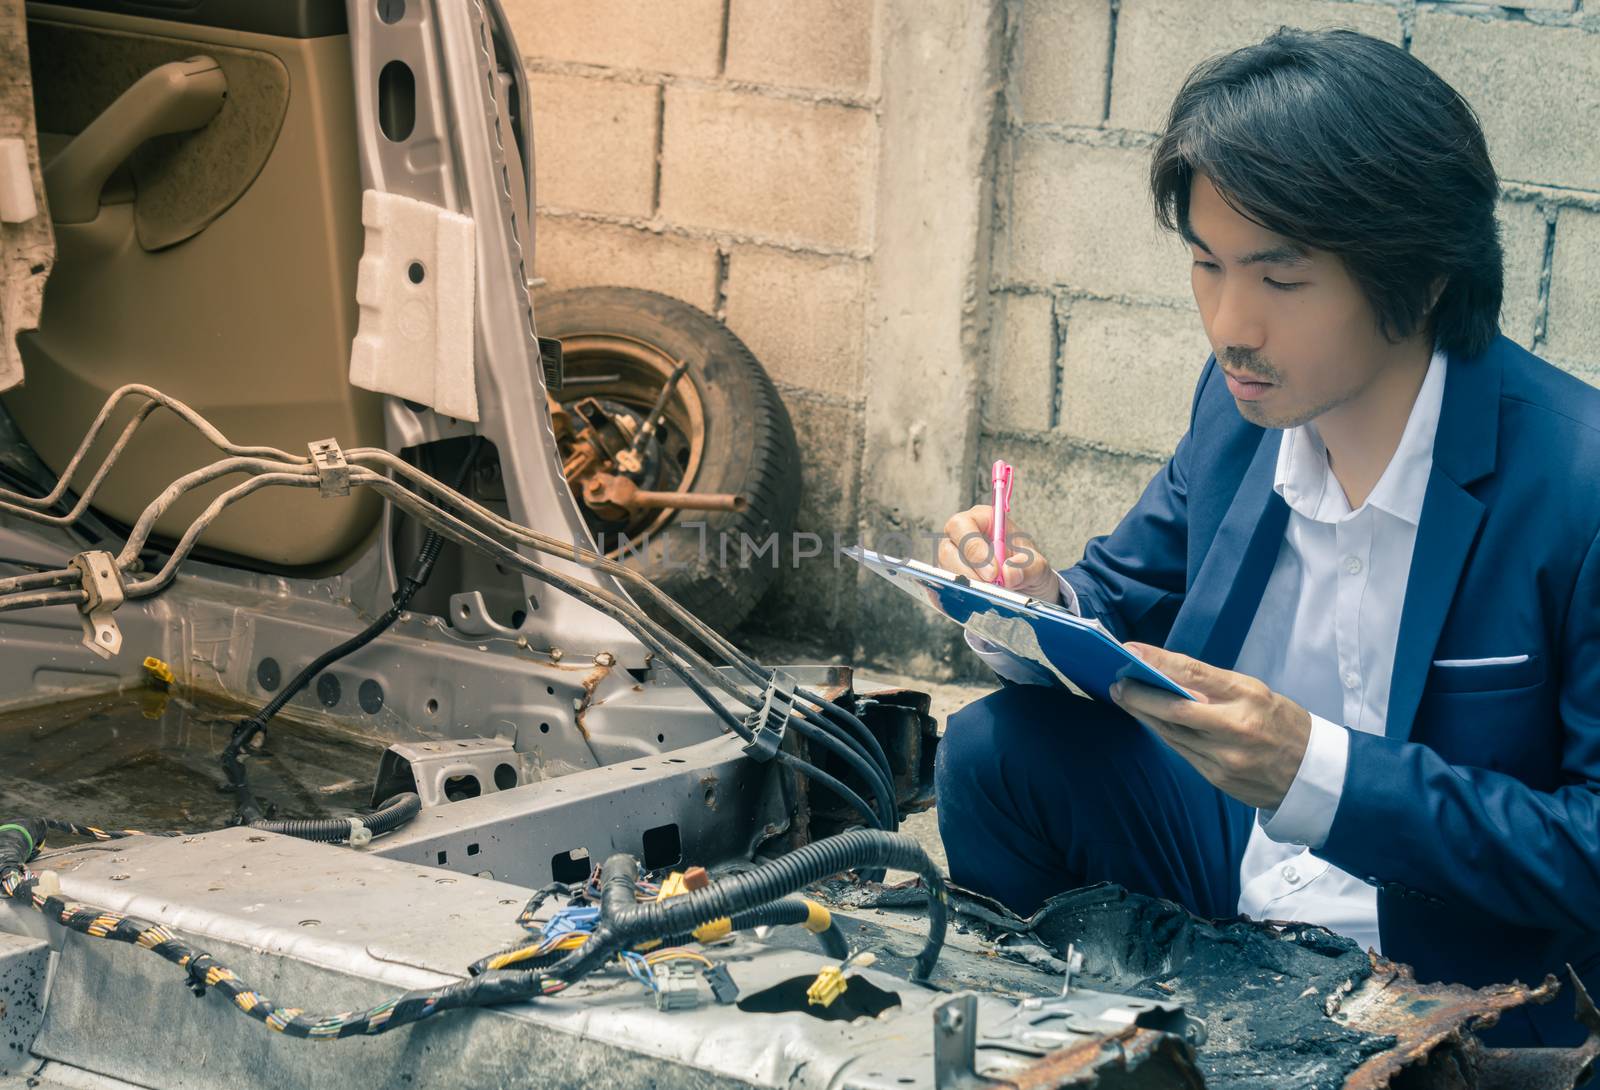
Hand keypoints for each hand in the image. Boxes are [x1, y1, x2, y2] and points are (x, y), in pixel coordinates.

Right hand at [939, 505, 1060, 603]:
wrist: (1028, 590)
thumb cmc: (1029, 568)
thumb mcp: (1038, 566)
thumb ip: (1028, 567)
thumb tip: (1008, 573)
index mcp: (982, 521)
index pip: (963, 526)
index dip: (973, 548)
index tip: (993, 573)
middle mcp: (962, 538)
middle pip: (947, 550)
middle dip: (968, 572)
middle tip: (991, 589)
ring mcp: (952, 560)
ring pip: (944, 572)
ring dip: (966, 588)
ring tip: (991, 598)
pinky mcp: (950, 581)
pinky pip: (944, 591)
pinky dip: (959, 599)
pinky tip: (979, 604)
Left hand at [1108, 643, 1311, 808]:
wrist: (1313, 773)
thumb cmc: (1282, 723)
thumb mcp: (1257, 692)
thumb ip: (1215, 686)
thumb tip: (1168, 673)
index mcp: (1248, 696)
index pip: (1193, 673)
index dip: (1157, 661)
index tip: (1130, 651)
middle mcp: (1235, 727)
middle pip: (1174, 708)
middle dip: (1139, 695)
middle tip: (1117, 684)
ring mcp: (1225, 757)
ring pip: (1172, 733)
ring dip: (1145, 715)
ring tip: (1126, 699)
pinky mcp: (1218, 778)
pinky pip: (1182, 751)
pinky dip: (1164, 734)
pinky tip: (1151, 722)